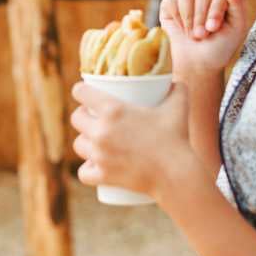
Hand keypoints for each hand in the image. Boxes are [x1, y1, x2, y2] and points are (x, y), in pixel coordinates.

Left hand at [70, 82, 193, 196]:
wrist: (176, 174)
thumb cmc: (176, 139)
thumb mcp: (178, 107)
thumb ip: (178, 88)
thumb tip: (175, 80)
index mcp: (112, 110)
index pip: (81, 93)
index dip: (80, 90)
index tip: (83, 92)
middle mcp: (101, 131)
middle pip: (76, 118)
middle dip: (82, 116)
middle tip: (92, 117)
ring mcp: (99, 155)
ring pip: (78, 145)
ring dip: (84, 142)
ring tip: (92, 141)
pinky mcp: (102, 175)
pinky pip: (83, 172)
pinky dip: (87, 170)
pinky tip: (91, 166)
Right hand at [159, 0, 249, 75]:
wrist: (198, 63)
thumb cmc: (221, 46)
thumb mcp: (236, 27)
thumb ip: (238, 3)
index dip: (216, 8)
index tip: (213, 28)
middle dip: (201, 14)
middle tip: (202, 34)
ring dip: (189, 16)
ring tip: (193, 34)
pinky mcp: (170, 3)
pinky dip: (176, 17)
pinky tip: (181, 29)